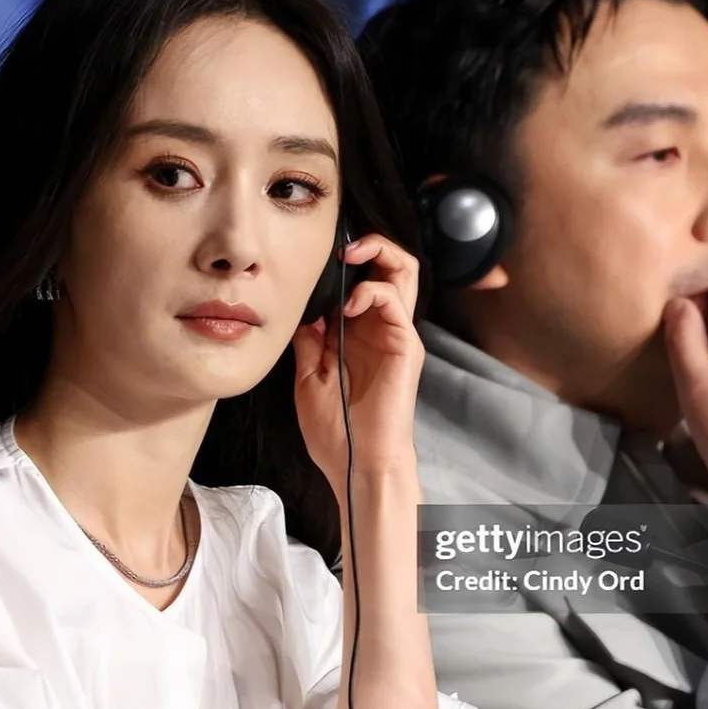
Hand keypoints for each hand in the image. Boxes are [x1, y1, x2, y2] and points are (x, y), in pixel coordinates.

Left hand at [292, 235, 423, 496]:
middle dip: (371, 245)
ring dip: (378, 254)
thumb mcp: (308, 378)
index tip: (316, 258)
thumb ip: (308, 342)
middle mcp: (381, 328)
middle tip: (343, 248)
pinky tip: (348, 306)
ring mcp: (396, 335)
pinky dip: (371, 292)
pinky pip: (395, 302)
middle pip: (392, 266)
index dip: (344, 262)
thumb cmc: (336, 431)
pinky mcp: (406, 345)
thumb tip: (301, 310)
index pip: (361, 280)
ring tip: (350, 258)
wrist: (357, 463)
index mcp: (358, 334)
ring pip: (404, 272)